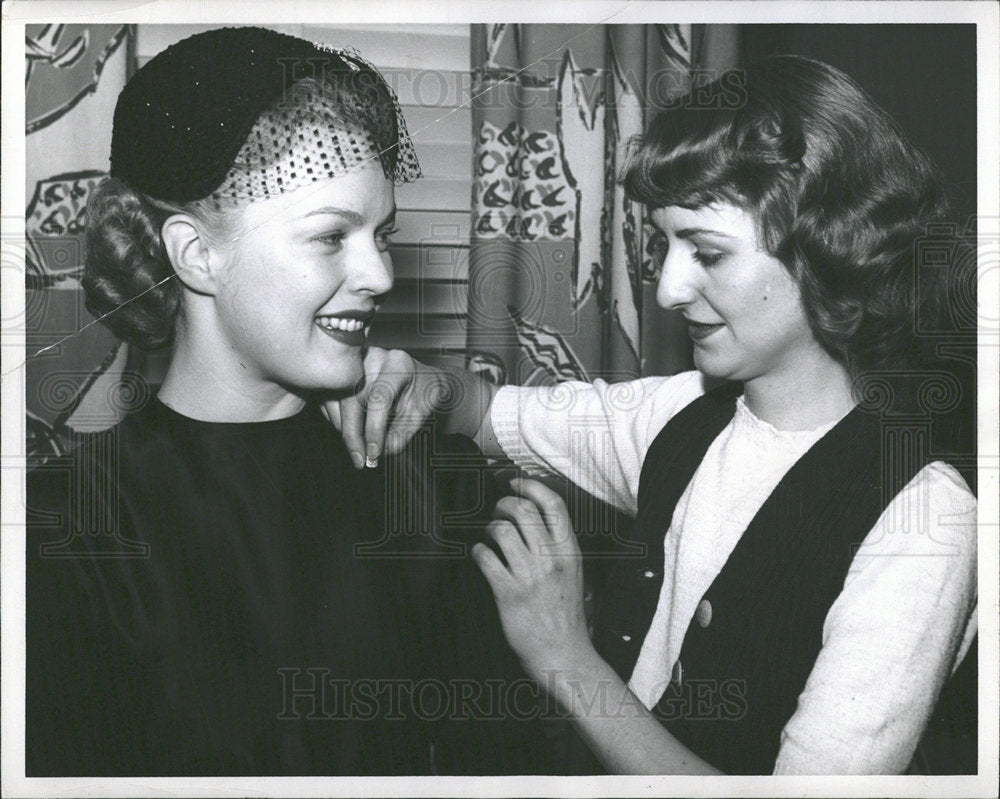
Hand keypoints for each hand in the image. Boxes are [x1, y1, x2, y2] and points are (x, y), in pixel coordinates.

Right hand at [323, 347, 448, 468]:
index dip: (374, 428)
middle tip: (360, 460)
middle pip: (352, 397)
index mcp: (399, 363)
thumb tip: (382, 452)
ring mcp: (354, 362)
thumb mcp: (422, 413)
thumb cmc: (424, 392)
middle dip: (353, 434)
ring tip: (357, 448)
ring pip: (335, 398)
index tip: (373, 453)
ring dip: (342, 428)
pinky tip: (350, 432)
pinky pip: (329, 397)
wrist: (420, 376)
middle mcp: (374, 357)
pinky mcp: (342, 372)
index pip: (380, 396)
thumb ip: (403, 432)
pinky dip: (335, 419)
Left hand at [472, 478, 589, 678]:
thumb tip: (533, 518)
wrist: (562, 654)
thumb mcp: (573, 573)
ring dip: (488, 527)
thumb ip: (558, 545)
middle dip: (503, 504)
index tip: (515, 483)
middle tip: (497, 512)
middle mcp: (551, 559)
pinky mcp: (508, 592)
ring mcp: (529, 575)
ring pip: (501, 529)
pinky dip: (478, 551)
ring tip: (489, 535)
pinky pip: (485, 557)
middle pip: (522, 510)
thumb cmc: (566, 614)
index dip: (531, 486)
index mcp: (570, 551)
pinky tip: (480, 555)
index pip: (554, 504)